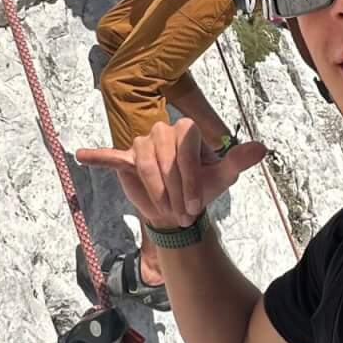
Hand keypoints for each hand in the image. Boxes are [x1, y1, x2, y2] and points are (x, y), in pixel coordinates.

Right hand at [78, 119, 267, 231]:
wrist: (181, 207)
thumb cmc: (202, 189)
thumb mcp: (223, 177)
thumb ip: (238, 160)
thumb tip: (262, 147)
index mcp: (186, 131)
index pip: (185, 152)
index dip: (189, 181)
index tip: (194, 206)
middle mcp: (163, 131)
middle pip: (164, 159)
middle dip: (174, 190)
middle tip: (181, 212)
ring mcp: (143, 144)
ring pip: (144, 163)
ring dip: (154, 190)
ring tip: (163, 209)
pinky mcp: (127, 160)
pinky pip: (111, 156)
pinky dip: (98, 156)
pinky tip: (80, 154)